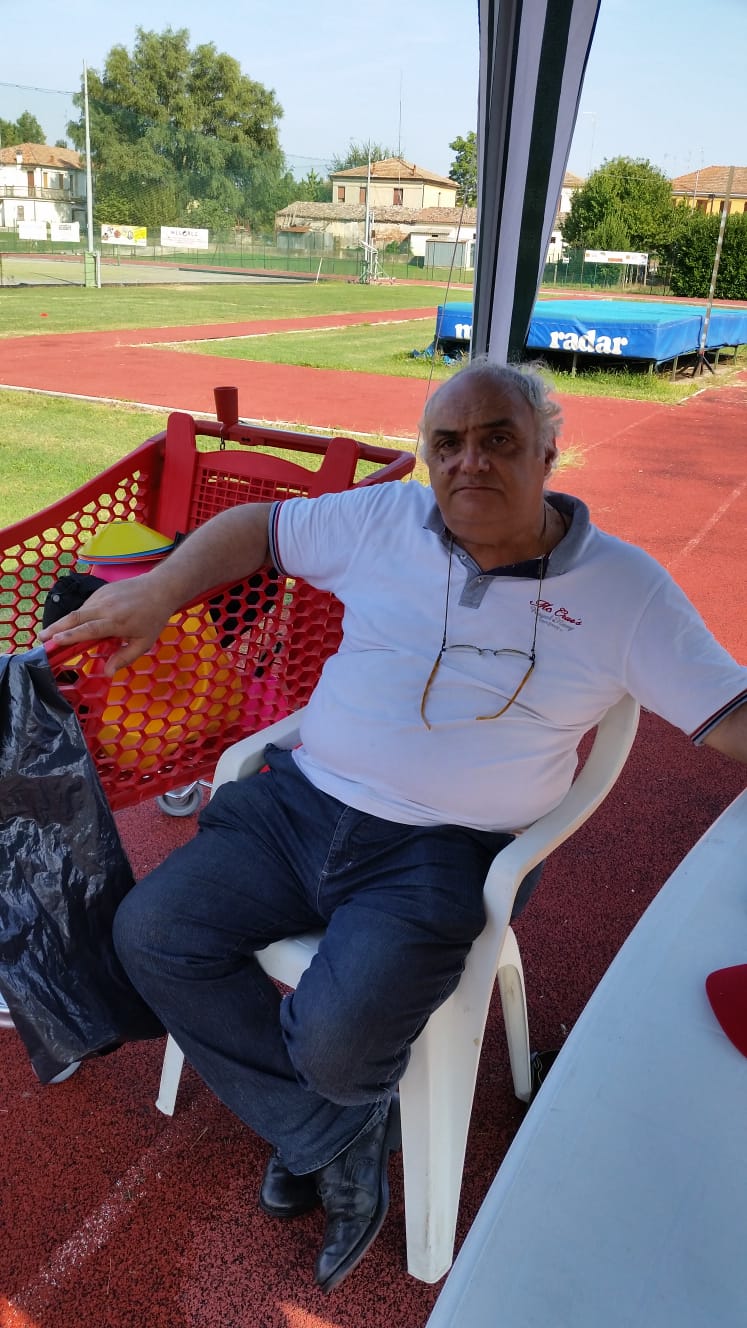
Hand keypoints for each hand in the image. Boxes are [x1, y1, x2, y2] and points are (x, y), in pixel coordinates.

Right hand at [39, 577, 173, 676]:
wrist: (159, 588)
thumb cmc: (153, 618)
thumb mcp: (144, 642)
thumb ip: (124, 657)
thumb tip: (106, 673)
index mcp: (116, 621)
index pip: (88, 629)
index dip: (70, 636)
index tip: (54, 642)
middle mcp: (105, 607)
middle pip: (75, 617)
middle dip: (56, 627)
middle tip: (41, 637)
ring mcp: (102, 596)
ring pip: (78, 611)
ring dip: (63, 622)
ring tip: (51, 634)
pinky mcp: (100, 590)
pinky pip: (85, 606)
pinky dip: (77, 616)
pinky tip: (73, 625)